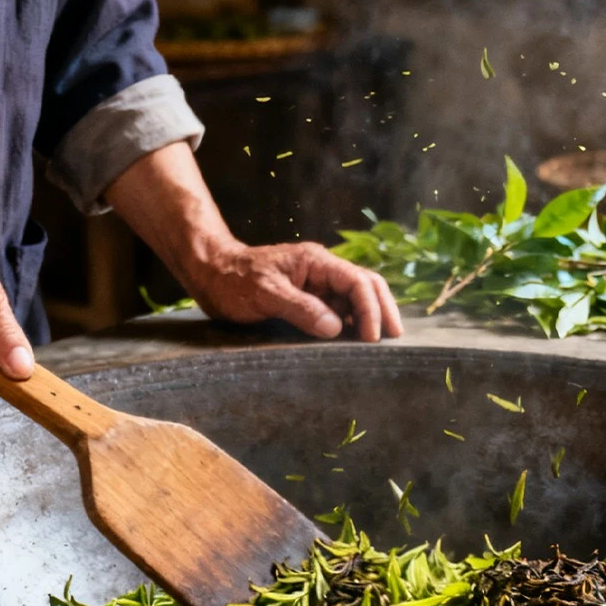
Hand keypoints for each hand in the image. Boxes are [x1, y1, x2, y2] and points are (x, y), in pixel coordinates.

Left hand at [184, 240, 402, 342]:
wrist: (212, 274)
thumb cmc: (234, 280)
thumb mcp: (265, 294)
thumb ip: (301, 308)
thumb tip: (335, 327)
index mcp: (316, 262)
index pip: (357, 281)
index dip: (370, 309)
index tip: (372, 337)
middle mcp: (322, 271)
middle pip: (367, 285)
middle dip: (383, 309)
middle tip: (394, 338)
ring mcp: (317, 285)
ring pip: (356, 299)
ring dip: (370, 318)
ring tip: (380, 344)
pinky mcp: (309, 300)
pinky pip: (339, 310)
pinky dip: (352, 325)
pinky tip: (355, 342)